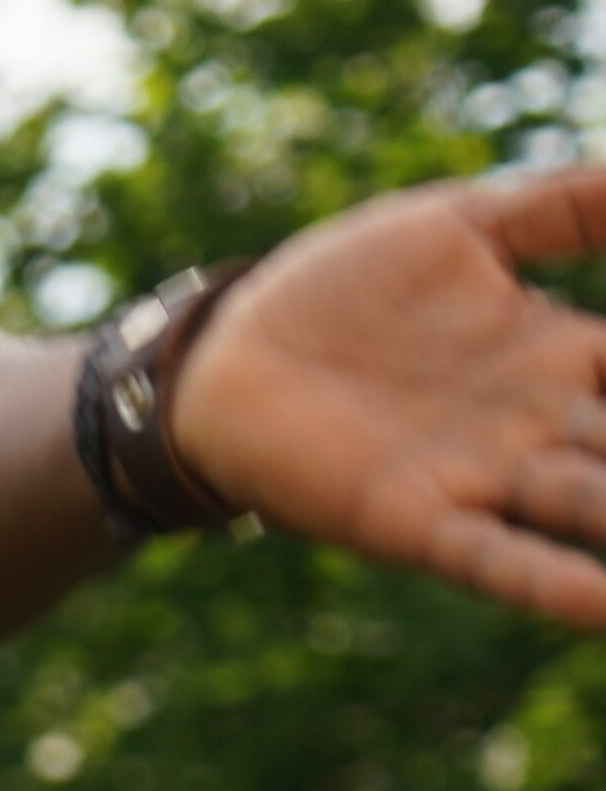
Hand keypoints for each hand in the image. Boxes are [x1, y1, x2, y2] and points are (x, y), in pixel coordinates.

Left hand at [176, 167, 605, 625]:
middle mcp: (544, 428)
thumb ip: (570, 205)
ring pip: (602, 512)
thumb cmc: (340, 287)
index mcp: (565, 357)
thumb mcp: (459, 225)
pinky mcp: (414, 521)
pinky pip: (502, 562)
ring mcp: (484, 478)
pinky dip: (561, 585)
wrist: (223, 352)